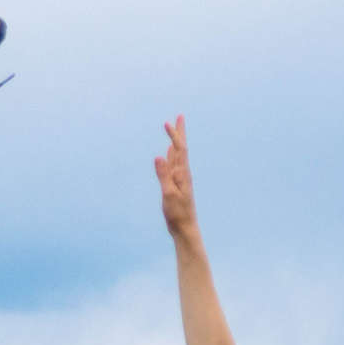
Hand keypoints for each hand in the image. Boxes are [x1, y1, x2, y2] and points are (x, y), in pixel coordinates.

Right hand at [154, 116, 197, 238]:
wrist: (185, 228)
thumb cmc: (177, 214)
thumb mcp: (168, 194)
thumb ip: (164, 175)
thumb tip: (158, 156)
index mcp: (183, 174)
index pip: (179, 150)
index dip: (174, 135)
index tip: (166, 123)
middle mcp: (183, 173)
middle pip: (181, 148)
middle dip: (180, 132)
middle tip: (179, 116)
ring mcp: (180, 178)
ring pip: (177, 155)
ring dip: (176, 141)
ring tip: (174, 130)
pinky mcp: (176, 184)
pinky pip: (173, 165)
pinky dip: (171, 155)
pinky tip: (170, 152)